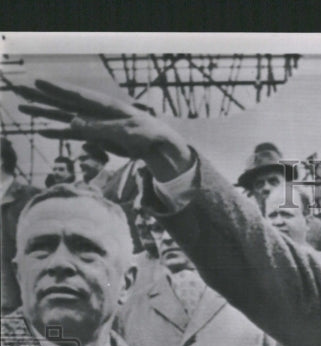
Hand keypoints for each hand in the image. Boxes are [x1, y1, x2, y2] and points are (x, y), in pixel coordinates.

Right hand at [15, 79, 194, 180]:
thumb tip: (72, 123)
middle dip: (42, 98)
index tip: (39, 83)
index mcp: (105, 106)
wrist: (157, 146)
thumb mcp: (124, 131)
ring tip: (23, 109)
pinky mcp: (95, 137)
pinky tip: (42, 131)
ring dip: (44, 114)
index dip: (57, 90)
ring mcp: (94, 124)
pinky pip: (72, 134)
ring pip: (63, 117)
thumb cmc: (146, 134)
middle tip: (20, 91)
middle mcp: (95, 112)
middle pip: (64, 103)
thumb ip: (99, 128)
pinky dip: (58, 133)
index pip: (76, 96)